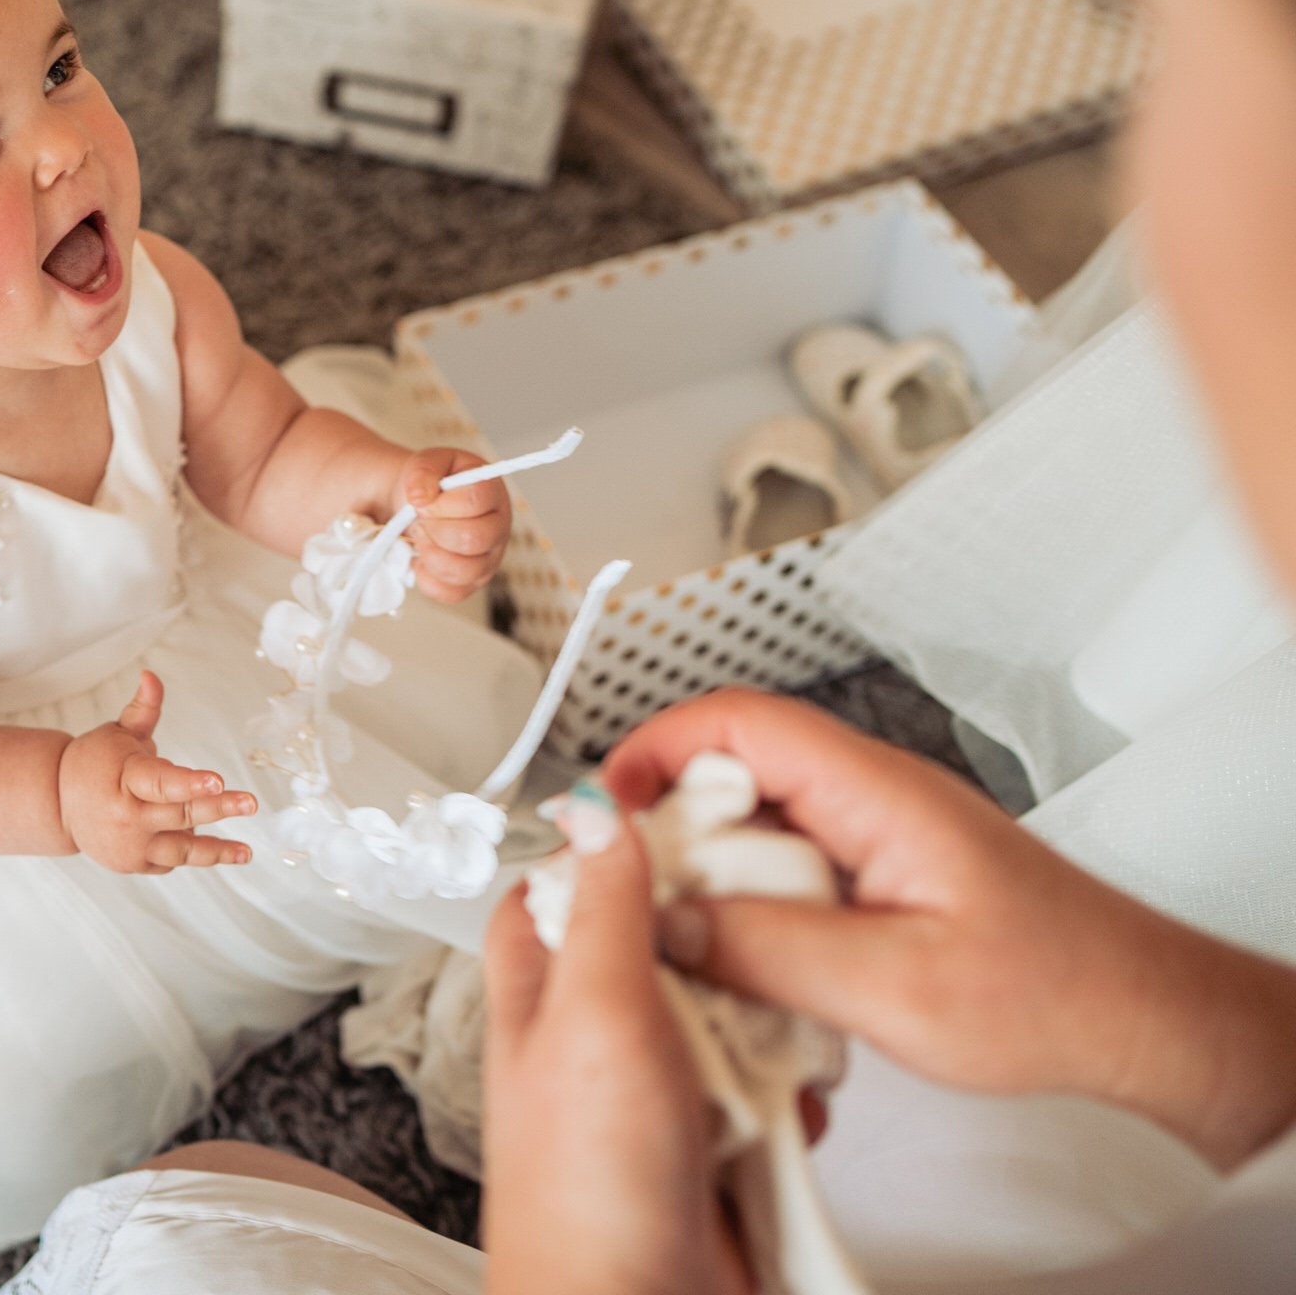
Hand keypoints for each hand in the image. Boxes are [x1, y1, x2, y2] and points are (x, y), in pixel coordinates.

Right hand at [58, 673, 255, 874]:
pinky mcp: (136, 864)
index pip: (161, 782)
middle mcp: (127, 816)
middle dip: (218, 807)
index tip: (218, 780)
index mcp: (125, 778)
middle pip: (180, 813)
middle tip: (250, 803)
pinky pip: (172, 859)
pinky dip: (193, 852)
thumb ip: (143, 709)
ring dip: (217, 850)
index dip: (190, 783)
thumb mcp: (117, 731)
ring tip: (246, 852)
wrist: (58, 804)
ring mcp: (131, 845)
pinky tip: (219, 849)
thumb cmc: (94, 762)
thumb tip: (151, 675)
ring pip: (181, 849)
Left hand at [393, 448, 511, 603]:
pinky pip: (453, 593)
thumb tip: (420, 496)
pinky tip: (420, 559)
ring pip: (465, 571)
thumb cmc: (430, 485)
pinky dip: (427, 579)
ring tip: (419, 539)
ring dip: (430, 555)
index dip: (442, 504)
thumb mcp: (425, 465)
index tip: (422, 502)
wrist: (420, 505)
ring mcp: (489, 559)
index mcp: (491, 491)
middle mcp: (498, 527)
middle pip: (474, 539)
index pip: (476, 500)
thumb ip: (423, 472)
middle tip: (419, 522)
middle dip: (434, 531)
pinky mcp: (473, 583)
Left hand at [481, 790, 749, 1294]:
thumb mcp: (596, 1016)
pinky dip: (786, 1099)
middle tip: (758, 940)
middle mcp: (590, 1037)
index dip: (619, 847)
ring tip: (774, 1043)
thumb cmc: (585, 1194)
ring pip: (724, 1016)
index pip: (565, 883)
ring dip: (764, 1030)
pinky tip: (788, 1114)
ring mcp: (649, 1094)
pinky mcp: (705, 1146)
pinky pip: (762, 1092)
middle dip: (722, 946)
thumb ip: (606, 912)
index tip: (688, 820)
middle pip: (665, 942)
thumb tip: (595, 811)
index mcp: (541, 990)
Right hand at [607, 688, 1295, 1170]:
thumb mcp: (892, 989)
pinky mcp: (877, 872)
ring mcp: (874, 831)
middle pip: (729, 769)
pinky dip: (744, 904)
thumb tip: (662, 921)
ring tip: (683, 938)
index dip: (653, 750)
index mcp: (876, 792)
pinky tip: (742, 963)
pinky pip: (782, 865)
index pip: (737, 721)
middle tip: (633, 895)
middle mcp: (871, 795)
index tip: (602, 808)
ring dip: (704, 873)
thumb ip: (766, 949)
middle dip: (665, 825)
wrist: (1138, 1019)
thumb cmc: (1054, 994)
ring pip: (750, 821)